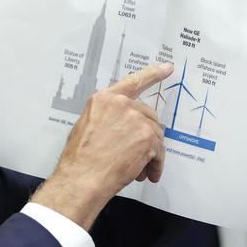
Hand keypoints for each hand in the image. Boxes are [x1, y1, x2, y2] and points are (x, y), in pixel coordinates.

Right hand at [31, 63, 173, 229]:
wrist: (82, 178)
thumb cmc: (79, 158)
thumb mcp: (85, 126)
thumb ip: (106, 117)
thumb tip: (118, 125)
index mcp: (105, 99)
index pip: (133, 81)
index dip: (153, 74)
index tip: (167, 68)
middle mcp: (122, 104)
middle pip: (148, 115)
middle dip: (146, 134)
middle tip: (139, 154)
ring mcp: (136, 120)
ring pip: (155, 135)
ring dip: (150, 153)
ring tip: (139, 169)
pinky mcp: (147, 137)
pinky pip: (158, 152)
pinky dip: (155, 165)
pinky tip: (147, 174)